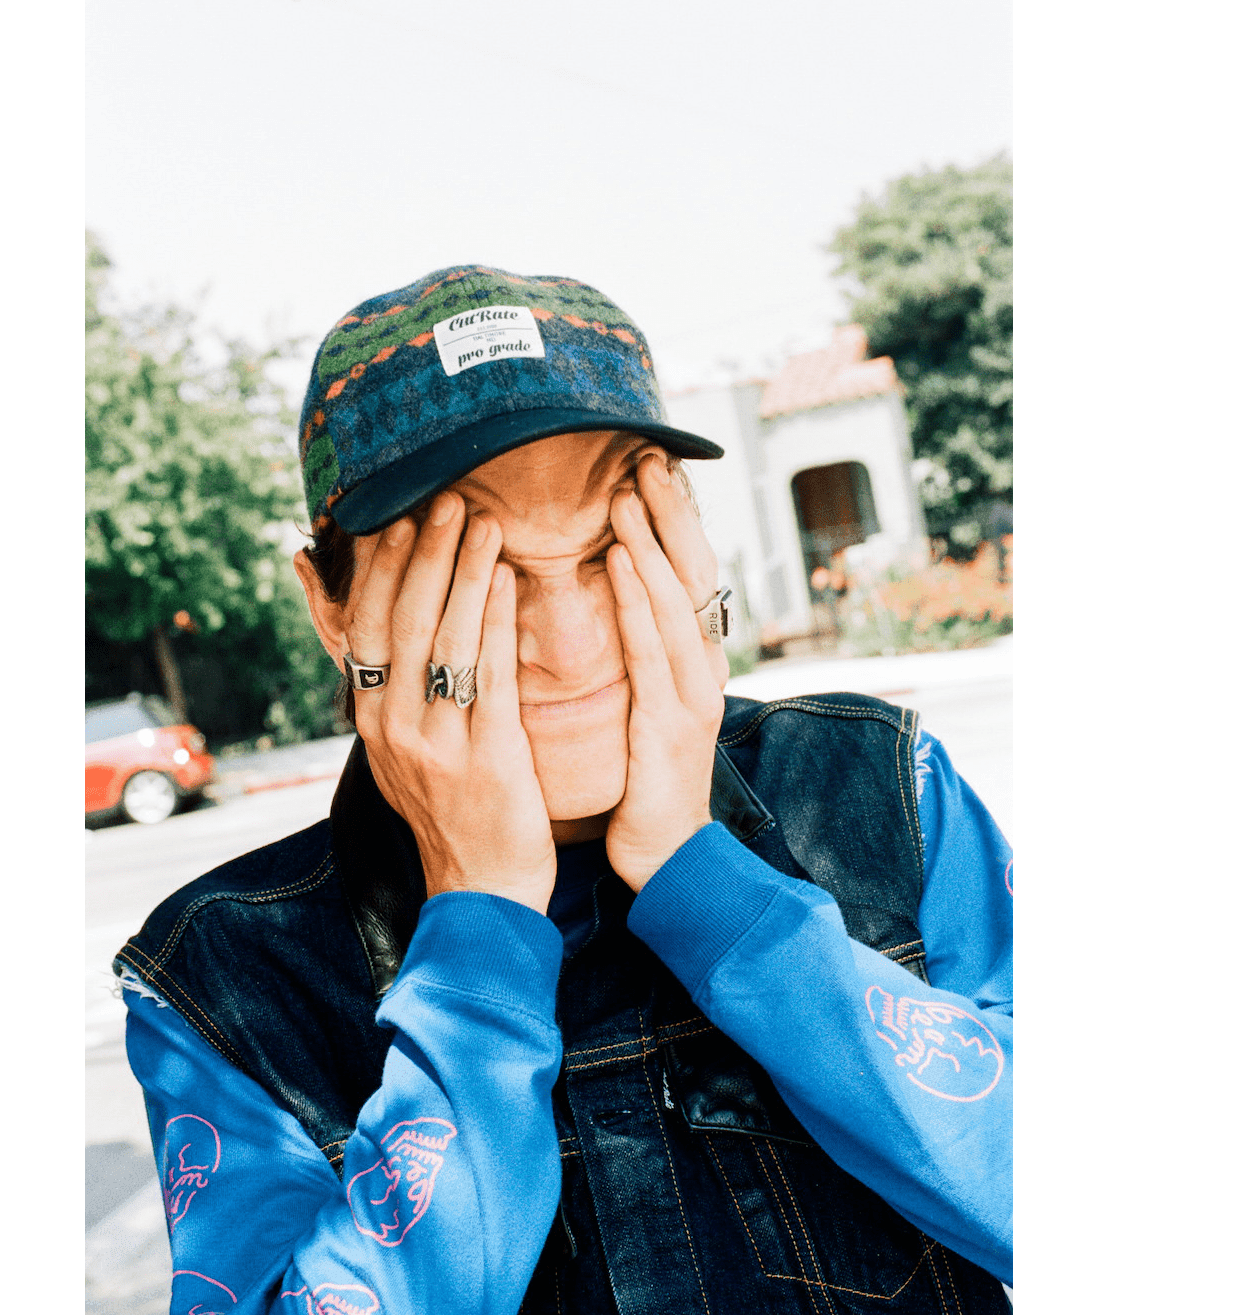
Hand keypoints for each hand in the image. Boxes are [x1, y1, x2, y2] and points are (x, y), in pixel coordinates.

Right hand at [343, 490, 556, 913]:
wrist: (481, 890)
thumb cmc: (452, 814)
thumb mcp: (405, 755)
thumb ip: (397, 697)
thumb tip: (390, 637)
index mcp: (373, 720)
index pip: (367, 628)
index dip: (381, 570)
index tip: (396, 518)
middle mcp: (394, 726)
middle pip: (404, 622)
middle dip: (424, 555)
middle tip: (445, 500)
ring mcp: (437, 742)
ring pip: (445, 639)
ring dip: (464, 573)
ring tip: (483, 522)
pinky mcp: (487, 756)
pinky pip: (489, 674)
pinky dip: (496, 620)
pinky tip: (508, 580)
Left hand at [603, 453, 727, 891]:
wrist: (670, 857)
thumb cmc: (646, 785)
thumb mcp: (643, 711)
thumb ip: (636, 662)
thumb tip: (612, 611)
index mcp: (692, 665)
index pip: (687, 580)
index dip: (672, 525)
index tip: (651, 473)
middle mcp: (703, 670)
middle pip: (692, 575)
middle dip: (670, 514)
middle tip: (648, 457)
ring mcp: (693, 694)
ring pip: (678, 601)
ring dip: (655, 541)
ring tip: (633, 490)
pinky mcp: (673, 722)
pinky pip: (653, 649)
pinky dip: (640, 601)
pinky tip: (624, 561)